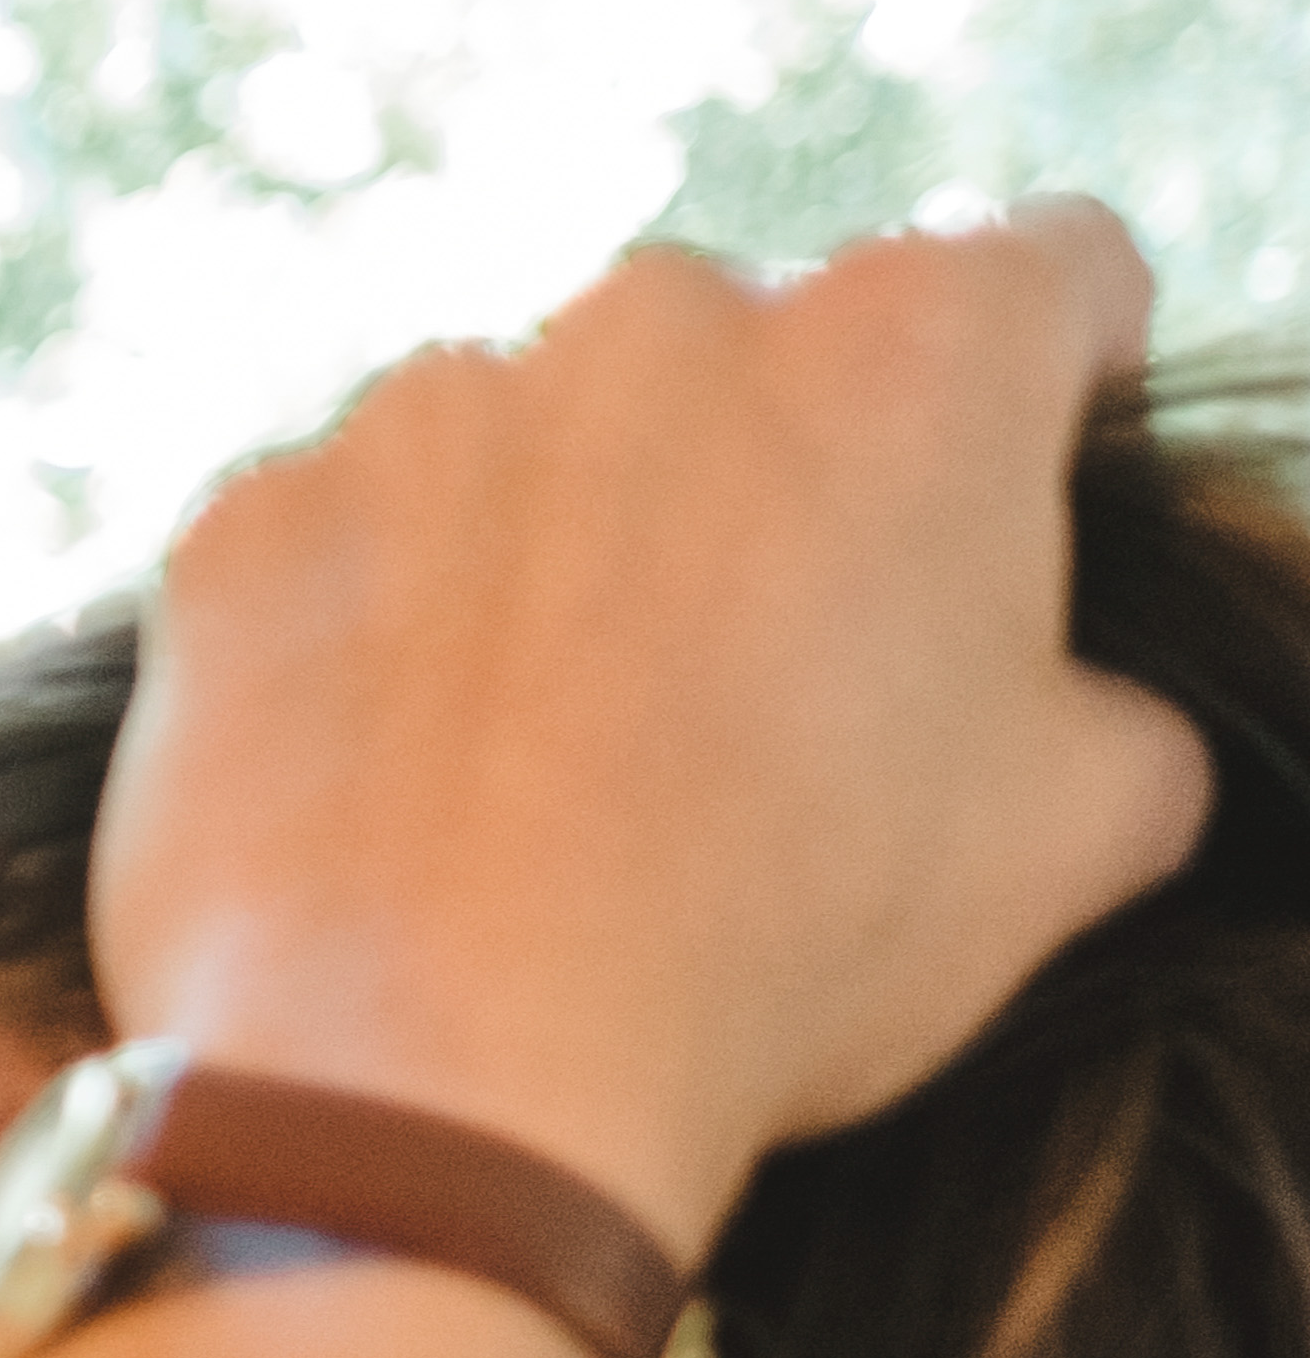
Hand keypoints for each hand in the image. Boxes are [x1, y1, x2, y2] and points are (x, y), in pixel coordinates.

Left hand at [104, 207, 1210, 1259]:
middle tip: (768, 684)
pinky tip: (407, 777)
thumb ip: (1108, 698)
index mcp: (913, 348)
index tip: (1012, 496)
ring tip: (565, 755)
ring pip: (534, 442)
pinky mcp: (249, 514)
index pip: (1049, 281)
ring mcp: (425, 403)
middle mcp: (660, 318)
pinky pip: (346, 541)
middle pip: (763, 359)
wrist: (438, 1076)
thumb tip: (1073, 704)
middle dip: (781, 483)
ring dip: (564, 546)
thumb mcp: (1077, 834)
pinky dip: (380, 630)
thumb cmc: (785, 941)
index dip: (1058, 387)